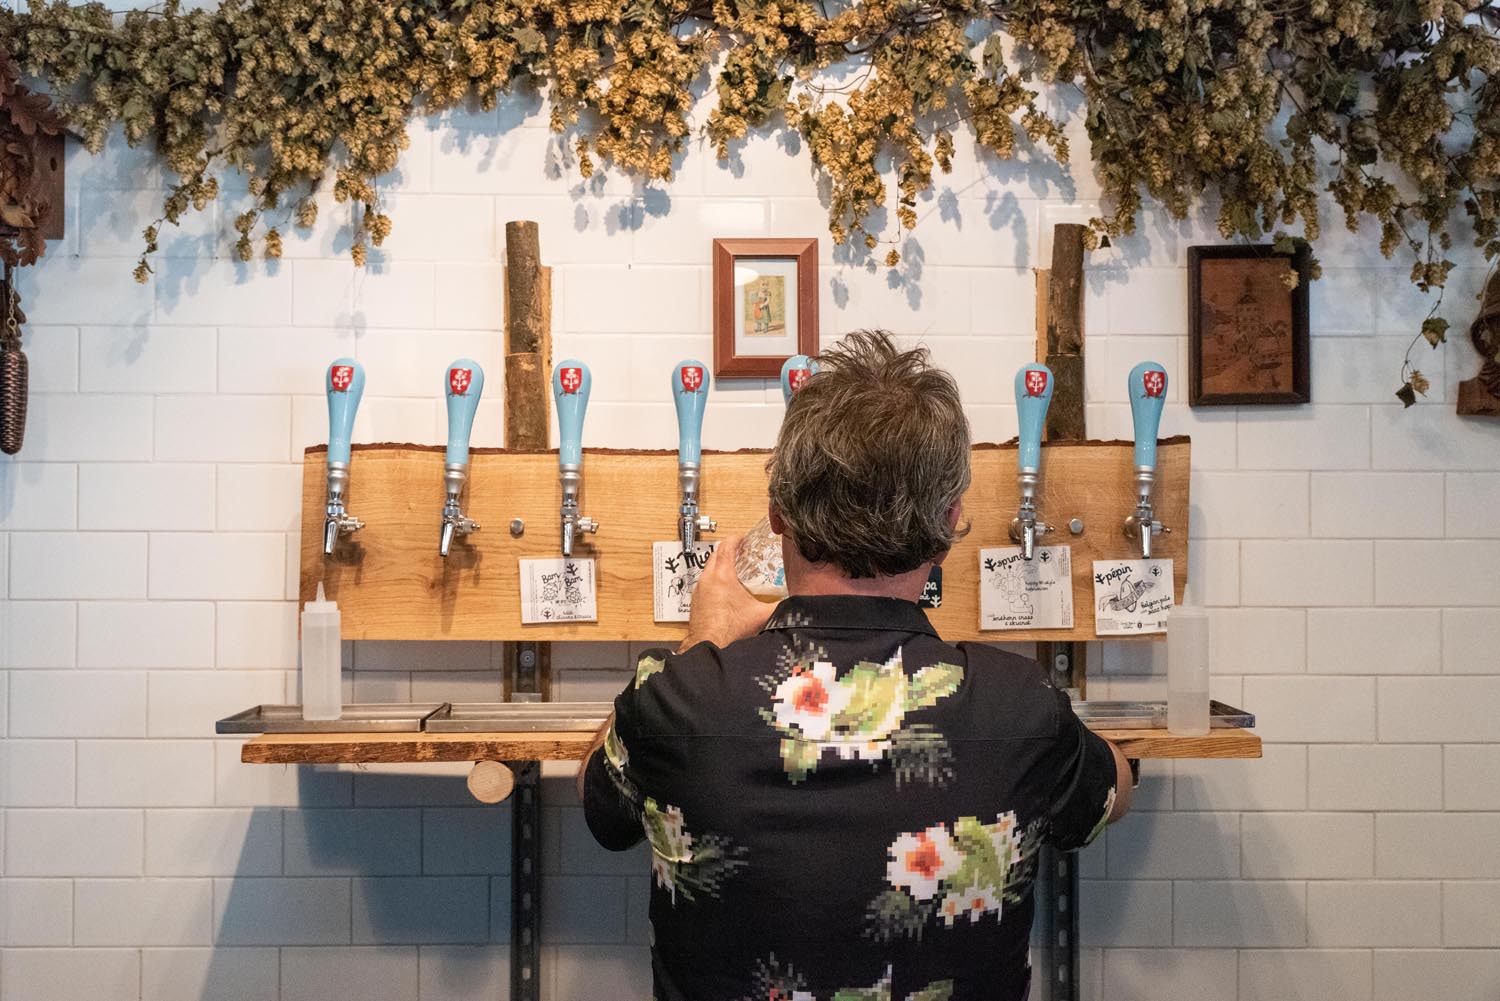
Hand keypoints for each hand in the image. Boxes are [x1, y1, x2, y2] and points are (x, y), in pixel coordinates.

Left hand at [679, 534, 771, 651]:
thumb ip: (780, 606)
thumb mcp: (761, 615)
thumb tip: (795, 603)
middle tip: (739, 551)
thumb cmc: (730, 631)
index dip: (736, 538)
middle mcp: (707, 579)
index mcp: (723, 576)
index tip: (742, 538)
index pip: (727, 546)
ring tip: (733, 570)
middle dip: (727, 550)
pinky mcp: (695, 601)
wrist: (709, 645)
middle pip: (715, 554)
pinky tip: (724, 592)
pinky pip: (703, 583)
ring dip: (718, 565)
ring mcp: (699, 590)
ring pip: (707, 568)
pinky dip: (713, 581)